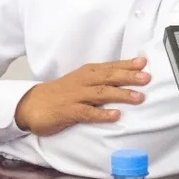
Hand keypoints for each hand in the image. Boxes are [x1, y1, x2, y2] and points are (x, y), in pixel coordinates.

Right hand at [14, 57, 149, 136]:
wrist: (32, 103)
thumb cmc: (61, 93)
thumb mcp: (81, 81)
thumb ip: (101, 79)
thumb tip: (126, 78)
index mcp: (87, 73)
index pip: (110, 66)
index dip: (127, 64)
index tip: (144, 62)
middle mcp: (83, 81)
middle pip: (109, 77)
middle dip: (128, 77)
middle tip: (146, 78)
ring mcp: (76, 96)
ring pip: (101, 93)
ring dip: (121, 94)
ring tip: (138, 97)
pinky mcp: (69, 111)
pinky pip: (88, 112)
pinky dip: (102, 114)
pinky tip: (115, 116)